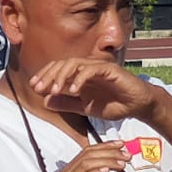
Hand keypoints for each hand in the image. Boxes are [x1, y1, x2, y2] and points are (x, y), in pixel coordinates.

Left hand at [27, 58, 157, 121]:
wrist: (137, 106)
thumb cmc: (113, 105)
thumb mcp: (84, 108)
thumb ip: (66, 104)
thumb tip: (45, 101)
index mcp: (80, 76)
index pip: (58, 70)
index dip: (44, 76)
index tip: (33, 86)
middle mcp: (87, 68)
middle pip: (63, 64)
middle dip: (48, 75)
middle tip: (38, 87)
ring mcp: (98, 67)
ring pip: (75, 64)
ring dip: (61, 75)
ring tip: (53, 89)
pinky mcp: (110, 69)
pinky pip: (92, 70)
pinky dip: (80, 79)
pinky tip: (72, 90)